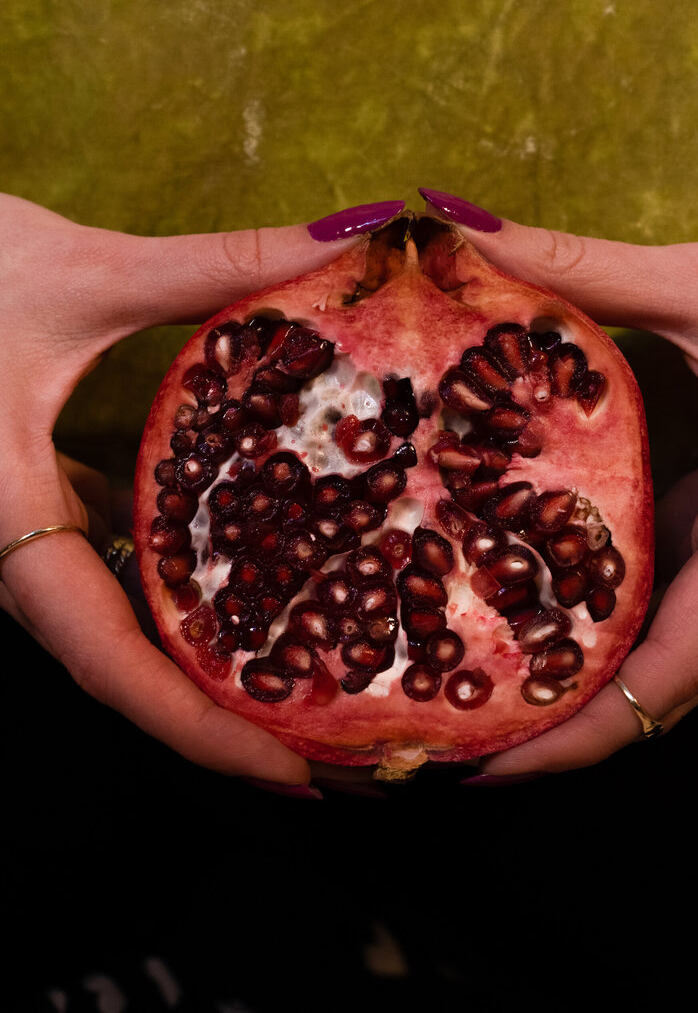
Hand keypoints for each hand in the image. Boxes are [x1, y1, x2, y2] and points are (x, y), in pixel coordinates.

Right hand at [0, 192, 402, 789]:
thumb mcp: (78, 270)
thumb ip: (215, 266)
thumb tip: (348, 239)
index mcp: (1, 518)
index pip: (106, 658)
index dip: (199, 728)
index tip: (294, 773)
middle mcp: (7, 546)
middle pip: (121, 663)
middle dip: (221, 717)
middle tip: (334, 744)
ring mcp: (14, 528)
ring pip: (112, 619)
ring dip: (201, 655)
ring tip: (308, 674)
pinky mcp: (26, 499)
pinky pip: (102, 561)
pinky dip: (173, 580)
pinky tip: (249, 564)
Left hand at [420, 191, 697, 776]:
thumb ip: (590, 270)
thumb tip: (463, 231)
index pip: (675, 670)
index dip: (580, 732)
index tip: (487, 761)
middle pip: (662, 679)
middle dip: (559, 717)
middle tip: (450, 724)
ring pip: (671, 634)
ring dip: (579, 659)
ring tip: (471, 663)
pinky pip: (679, 581)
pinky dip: (605, 596)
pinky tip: (529, 574)